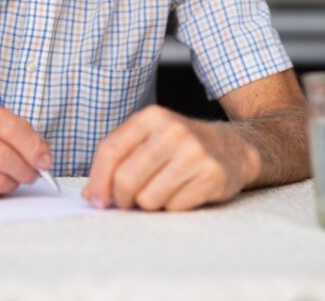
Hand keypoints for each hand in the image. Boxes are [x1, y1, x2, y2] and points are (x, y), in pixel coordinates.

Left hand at [83, 105, 260, 211]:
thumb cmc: (181, 147)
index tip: (96, 200)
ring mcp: (194, 153)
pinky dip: (173, 207)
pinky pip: (174, 207)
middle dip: (123, 199)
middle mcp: (173, 131)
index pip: (110, 150)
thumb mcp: (149, 140)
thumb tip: (90, 195)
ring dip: (150, 204)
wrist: (233, 147)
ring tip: (163, 190)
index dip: (97, 180)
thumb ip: (118, 162)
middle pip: (126, 179)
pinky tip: (183, 192)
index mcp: (152, 117)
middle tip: (130, 201)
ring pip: (149, 199)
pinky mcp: (212, 176)